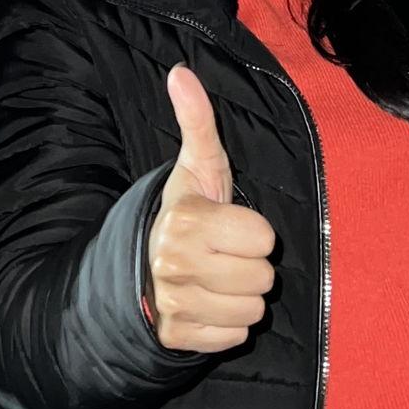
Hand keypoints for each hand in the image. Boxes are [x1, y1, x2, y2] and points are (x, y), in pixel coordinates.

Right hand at [144, 64, 276, 353]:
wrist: (144, 264)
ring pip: (252, 311)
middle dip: (251, 266)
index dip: (254, 231)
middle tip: (225, 253)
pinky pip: (234, 337)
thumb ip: (197, 120)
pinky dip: (228, 325)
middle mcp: (173, 264)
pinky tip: (208, 304)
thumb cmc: (187, 211)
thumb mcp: (199, 166)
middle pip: (263, 278)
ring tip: (218, 278)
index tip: (230, 225)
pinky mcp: (176, 336)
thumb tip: (181, 72)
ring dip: (242, 297)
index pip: (265, 239)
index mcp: (185, 220)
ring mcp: (173, 304)